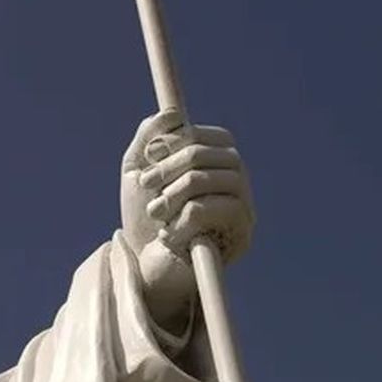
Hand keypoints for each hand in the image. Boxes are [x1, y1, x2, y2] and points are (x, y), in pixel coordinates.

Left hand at [120, 110, 254, 327]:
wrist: (147, 266)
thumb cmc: (145, 218)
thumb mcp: (137, 170)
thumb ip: (149, 137)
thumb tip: (173, 114)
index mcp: (220, 163)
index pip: (208, 136)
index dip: (176, 141)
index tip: (149, 158)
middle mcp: (239, 182)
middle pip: (203, 155)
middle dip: (166, 169)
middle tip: (144, 186)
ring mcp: (243, 208)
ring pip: (202, 181)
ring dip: (168, 196)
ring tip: (155, 213)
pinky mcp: (240, 237)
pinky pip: (203, 212)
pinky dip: (176, 222)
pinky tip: (170, 236)